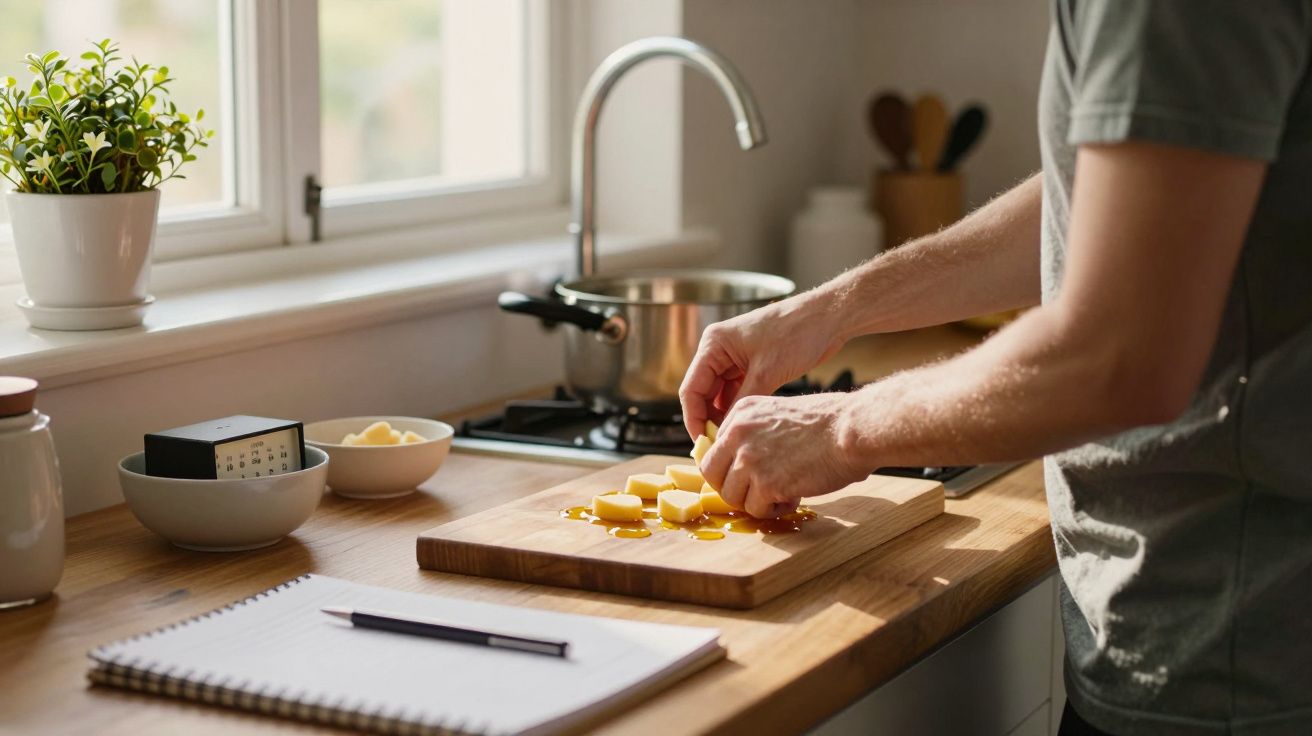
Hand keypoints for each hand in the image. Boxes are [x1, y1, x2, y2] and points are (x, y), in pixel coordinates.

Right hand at [679, 295, 843, 439]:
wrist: (827, 318)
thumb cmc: (797, 333)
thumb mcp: (767, 373)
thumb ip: (742, 403)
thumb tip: (726, 432)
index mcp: (714, 344)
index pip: (691, 389)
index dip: (694, 419)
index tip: (703, 444)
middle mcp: (719, 350)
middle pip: (702, 393)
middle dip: (708, 420)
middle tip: (718, 448)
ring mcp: (735, 358)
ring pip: (719, 396)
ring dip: (723, 417)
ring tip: (732, 441)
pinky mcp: (751, 365)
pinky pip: (736, 392)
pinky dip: (738, 409)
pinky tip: (744, 427)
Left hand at [698, 392, 871, 517]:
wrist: (852, 429)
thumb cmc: (828, 422)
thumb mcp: (779, 415)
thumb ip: (756, 433)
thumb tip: (743, 463)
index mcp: (741, 412)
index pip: (716, 449)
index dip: (732, 468)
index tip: (750, 476)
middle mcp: (738, 433)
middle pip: (713, 474)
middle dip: (734, 488)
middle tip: (759, 491)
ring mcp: (748, 459)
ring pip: (732, 496)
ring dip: (755, 501)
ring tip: (782, 494)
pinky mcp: (765, 484)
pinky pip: (756, 510)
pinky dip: (773, 511)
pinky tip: (793, 497)